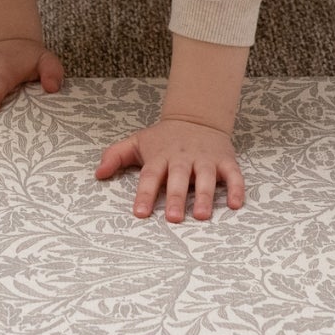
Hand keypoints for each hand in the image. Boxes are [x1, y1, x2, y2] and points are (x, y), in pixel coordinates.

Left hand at [95, 116, 245, 221]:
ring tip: (201, 215)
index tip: (140, 213)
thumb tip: (97, 173)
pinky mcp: (225, 160)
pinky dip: (237, 189)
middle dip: (176, 198)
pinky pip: (234, 175)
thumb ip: (116, 155)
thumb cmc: (164, 137)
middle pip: (179, 178)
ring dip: (205, 197)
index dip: (145, 194)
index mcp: (161, 156)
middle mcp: (183, 158)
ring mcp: (206, 159)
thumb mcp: (138, 141)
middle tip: (173, 218)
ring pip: (206, 178)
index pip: (151, 176)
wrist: (197, 116)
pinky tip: (236, 205)